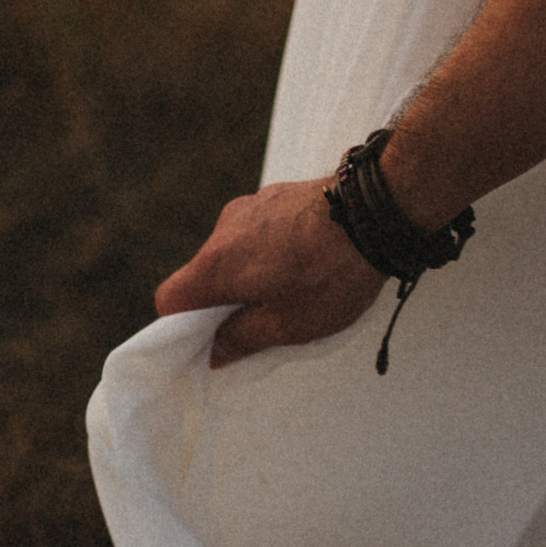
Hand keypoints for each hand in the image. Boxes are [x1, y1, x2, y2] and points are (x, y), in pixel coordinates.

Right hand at [153, 178, 386, 365]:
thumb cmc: (330, 276)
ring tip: (295, 288)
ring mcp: (249, 207)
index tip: (209, 343)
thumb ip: (241, 339)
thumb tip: (213, 351)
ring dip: (250, 275)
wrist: (375, 211)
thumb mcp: (288, 326)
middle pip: (203, 275)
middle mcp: (223, 230)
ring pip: (232, 252)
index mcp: (216, 265)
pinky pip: (257, 232)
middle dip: (224, 302)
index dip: (181, 327)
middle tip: (262, 322)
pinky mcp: (275, 195)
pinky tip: (307, 260)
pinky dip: (270, 251)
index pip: (170, 299)